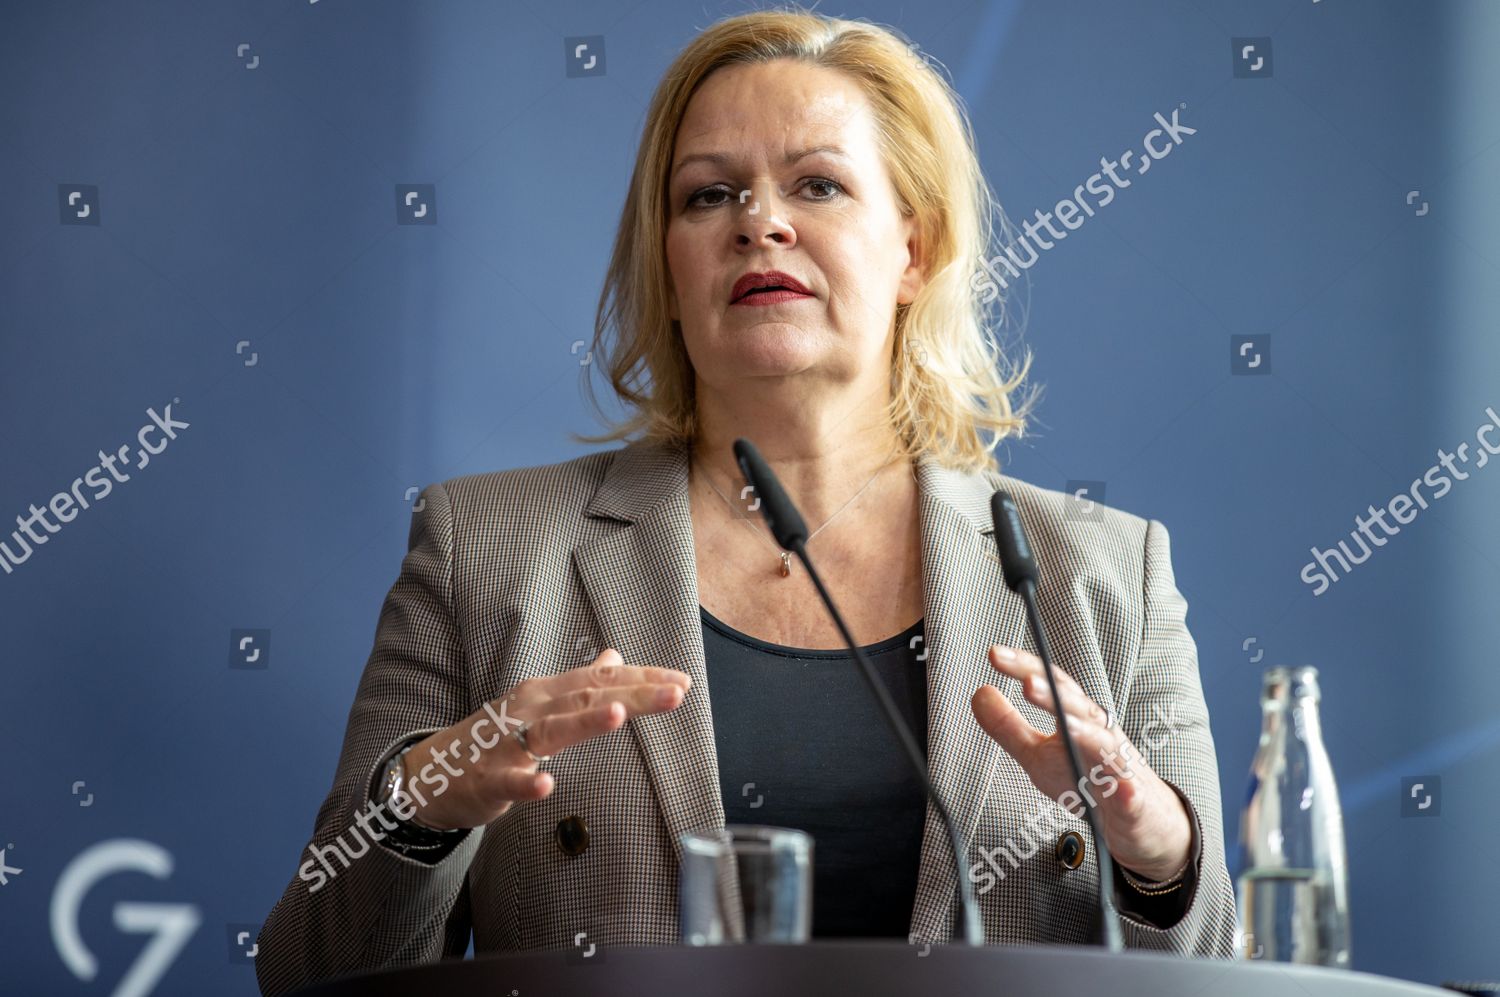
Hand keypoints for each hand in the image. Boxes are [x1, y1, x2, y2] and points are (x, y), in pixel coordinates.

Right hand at [398, 648, 690, 830]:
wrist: (430, 774)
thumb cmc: (493, 740)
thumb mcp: (538, 705)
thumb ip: (580, 685)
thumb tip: (615, 658)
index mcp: (545, 693)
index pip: (601, 680)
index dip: (642, 679)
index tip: (682, 680)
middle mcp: (528, 711)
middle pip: (586, 698)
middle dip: (633, 694)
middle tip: (675, 692)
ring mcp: (506, 744)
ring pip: (550, 731)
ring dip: (585, 722)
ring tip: (620, 715)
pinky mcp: (488, 780)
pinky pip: (509, 783)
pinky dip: (527, 784)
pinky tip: (547, 785)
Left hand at [970, 645, 1190, 881]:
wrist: (1140, 819)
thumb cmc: (1086, 779)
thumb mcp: (1038, 755)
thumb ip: (1009, 727)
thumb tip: (980, 693)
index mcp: (1078, 718)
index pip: (1052, 685)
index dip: (1026, 667)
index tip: (995, 654)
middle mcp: (1101, 734)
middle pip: (1078, 707)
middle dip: (1054, 694)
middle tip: (1026, 683)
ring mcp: (1120, 766)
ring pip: (1105, 745)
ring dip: (1085, 732)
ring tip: (1064, 724)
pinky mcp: (1134, 801)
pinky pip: (1131, 795)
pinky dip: (1127, 791)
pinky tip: (1123, 788)